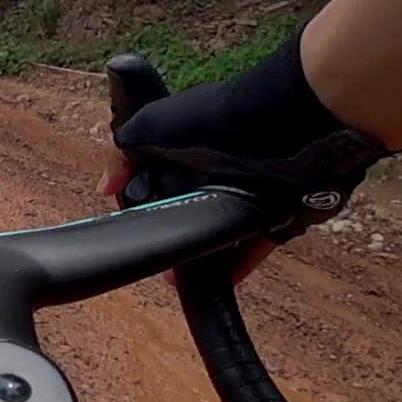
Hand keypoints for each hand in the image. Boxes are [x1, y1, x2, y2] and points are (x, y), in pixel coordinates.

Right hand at [97, 34, 387, 281]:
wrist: (292, 130)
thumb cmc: (221, 120)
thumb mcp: (154, 126)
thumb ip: (125, 151)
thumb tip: (109, 187)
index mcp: (193, 142)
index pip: (161, 174)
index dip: (145, 197)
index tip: (132, 222)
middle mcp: (222, 166)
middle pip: (191, 206)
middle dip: (173, 230)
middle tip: (155, 258)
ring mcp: (254, 192)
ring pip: (221, 231)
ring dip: (200, 254)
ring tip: (180, 277)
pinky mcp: (281, 216)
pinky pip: (255, 247)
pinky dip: (237, 265)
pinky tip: (217, 281)